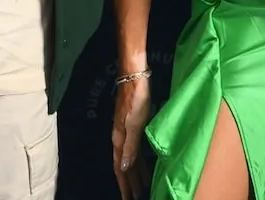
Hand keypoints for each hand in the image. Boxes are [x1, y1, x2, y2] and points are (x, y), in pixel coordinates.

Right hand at [112, 76, 151, 199]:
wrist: (133, 77)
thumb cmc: (135, 99)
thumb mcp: (134, 124)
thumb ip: (130, 146)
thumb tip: (124, 167)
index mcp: (119, 139)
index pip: (120, 168)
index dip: (124, 184)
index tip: (128, 198)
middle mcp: (121, 138)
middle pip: (124, 166)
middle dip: (129, 182)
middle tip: (135, 197)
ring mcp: (127, 131)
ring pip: (130, 158)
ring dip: (135, 173)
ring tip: (142, 186)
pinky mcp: (133, 125)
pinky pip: (135, 149)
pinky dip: (139, 160)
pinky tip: (144, 163)